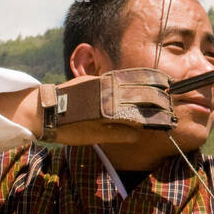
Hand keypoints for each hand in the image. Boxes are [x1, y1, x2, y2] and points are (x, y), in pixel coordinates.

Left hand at [38, 68, 178, 144]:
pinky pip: (118, 77)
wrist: (41, 110)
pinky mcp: (93, 78)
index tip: (169, 113)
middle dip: (157, 95)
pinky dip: (133, 78)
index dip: (156, 110)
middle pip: (139, 91)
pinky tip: (141, 79)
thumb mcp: (94, 136)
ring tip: (163, 83)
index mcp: (110, 107)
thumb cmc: (67, 128)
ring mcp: (100, 82)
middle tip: (172, 96)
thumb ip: (119, 133)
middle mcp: (107, 91)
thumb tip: (140, 131)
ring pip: (130, 81)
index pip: (140, 107)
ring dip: (148, 82)